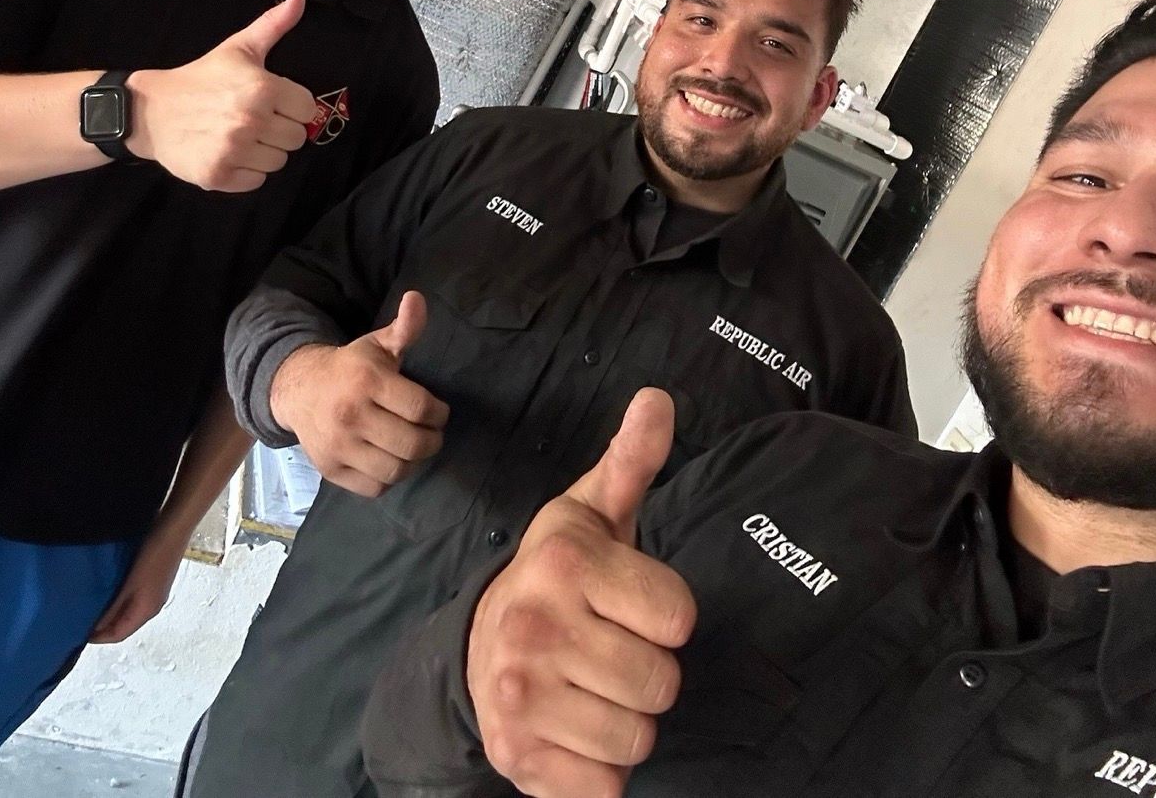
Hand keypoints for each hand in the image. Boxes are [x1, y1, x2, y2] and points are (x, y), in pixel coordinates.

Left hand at [88, 524, 186, 643]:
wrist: (174, 528)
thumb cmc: (154, 555)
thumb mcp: (130, 583)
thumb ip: (114, 607)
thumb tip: (96, 627)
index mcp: (147, 611)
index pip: (119, 635)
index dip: (98, 637)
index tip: (77, 632)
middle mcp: (152, 606)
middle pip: (124, 625)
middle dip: (104, 626)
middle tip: (81, 618)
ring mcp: (154, 593)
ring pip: (128, 612)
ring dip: (111, 612)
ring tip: (91, 604)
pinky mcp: (154, 580)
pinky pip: (133, 599)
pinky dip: (119, 600)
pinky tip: (109, 589)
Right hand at [129, 0, 317, 191]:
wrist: (150, 111)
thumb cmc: (201, 78)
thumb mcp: (238, 48)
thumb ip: (273, 24)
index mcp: (262, 88)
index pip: (308, 109)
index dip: (291, 106)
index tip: (271, 102)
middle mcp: (251, 120)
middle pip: (296, 138)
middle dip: (279, 129)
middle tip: (252, 119)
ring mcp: (234, 150)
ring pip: (278, 162)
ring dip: (263, 152)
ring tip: (239, 135)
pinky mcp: (218, 175)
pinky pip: (256, 181)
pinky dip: (246, 172)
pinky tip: (228, 153)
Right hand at [270, 291, 449, 497]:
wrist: (299, 389)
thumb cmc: (349, 367)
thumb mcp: (376, 343)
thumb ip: (405, 327)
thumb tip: (417, 297)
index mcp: (367, 380)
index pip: (420, 408)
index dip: (439, 413)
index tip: (439, 412)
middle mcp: (351, 415)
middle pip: (412, 443)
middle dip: (433, 440)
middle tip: (433, 434)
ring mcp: (338, 446)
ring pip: (395, 470)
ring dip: (414, 462)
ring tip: (414, 448)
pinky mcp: (330, 469)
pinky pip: (374, 488)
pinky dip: (389, 479)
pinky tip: (391, 461)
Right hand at [467, 389, 695, 797]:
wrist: (476, 648)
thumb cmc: (558, 578)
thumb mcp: (592, 512)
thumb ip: (633, 460)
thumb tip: (659, 397)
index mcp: (566, 563)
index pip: (678, 617)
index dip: (665, 616)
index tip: (632, 605)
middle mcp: (536, 625)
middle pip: (662, 684)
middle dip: (647, 673)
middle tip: (609, 650)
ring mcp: (520, 696)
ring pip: (638, 738)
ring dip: (626, 723)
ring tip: (591, 688)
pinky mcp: (516, 759)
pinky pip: (606, 790)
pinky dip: (601, 773)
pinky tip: (575, 732)